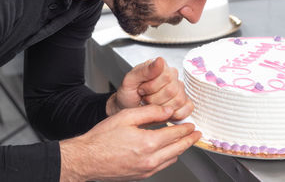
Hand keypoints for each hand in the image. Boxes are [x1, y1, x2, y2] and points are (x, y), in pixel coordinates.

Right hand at [60, 105, 200, 181]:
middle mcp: (150, 159)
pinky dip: (169, 158)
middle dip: (189, 140)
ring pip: (172, 159)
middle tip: (196, 134)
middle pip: (178, 149)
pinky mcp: (141, 176)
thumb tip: (168, 111)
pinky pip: (162, 166)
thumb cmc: (102, 138)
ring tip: (183, 141)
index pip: (175, 135)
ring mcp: (146, 170)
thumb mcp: (127, 117)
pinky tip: (168, 151)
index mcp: (148, 143)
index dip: (186, 129)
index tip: (191, 125)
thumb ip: (151, 112)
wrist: (86, 159)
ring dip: (180, 149)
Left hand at [107, 57, 193, 120]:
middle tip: (145, 98)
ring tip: (152, 104)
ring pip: (179, 100)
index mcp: (161, 67)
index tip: (141, 89)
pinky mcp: (185, 103)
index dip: (151, 87)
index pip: (166, 76)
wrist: (129, 110)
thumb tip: (160, 60)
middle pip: (172, 90)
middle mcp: (173, 77)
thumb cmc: (129, 94)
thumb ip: (145, 70)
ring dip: (162, 107)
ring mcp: (180, 90)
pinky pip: (187, 109)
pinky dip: (174, 114)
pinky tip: (163, 111)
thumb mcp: (130, 80)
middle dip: (154, 99)